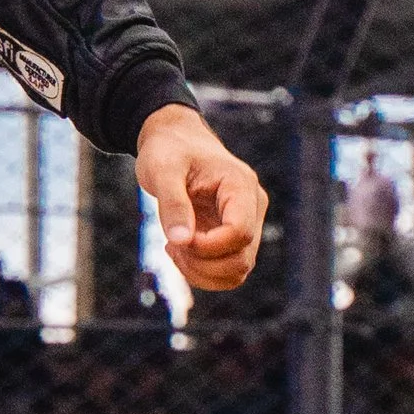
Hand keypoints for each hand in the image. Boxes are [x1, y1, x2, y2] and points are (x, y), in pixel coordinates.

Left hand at [135, 105, 265, 291]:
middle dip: (201, 263)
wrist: (175, 140)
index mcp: (240, 186)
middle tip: (170, 245)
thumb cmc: (169, 149)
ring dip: (201, 272)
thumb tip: (181, 241)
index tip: (175, 239)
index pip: (240, 232)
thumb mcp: (161, 169)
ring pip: (237, 271)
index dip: (207, 247)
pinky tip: (179, 251)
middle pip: (241, 259)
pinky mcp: (234, 236)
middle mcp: (252, 206)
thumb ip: (172, 203)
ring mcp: (247, 223)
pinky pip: (227, 270)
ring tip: (173, 249)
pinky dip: (202, 272)